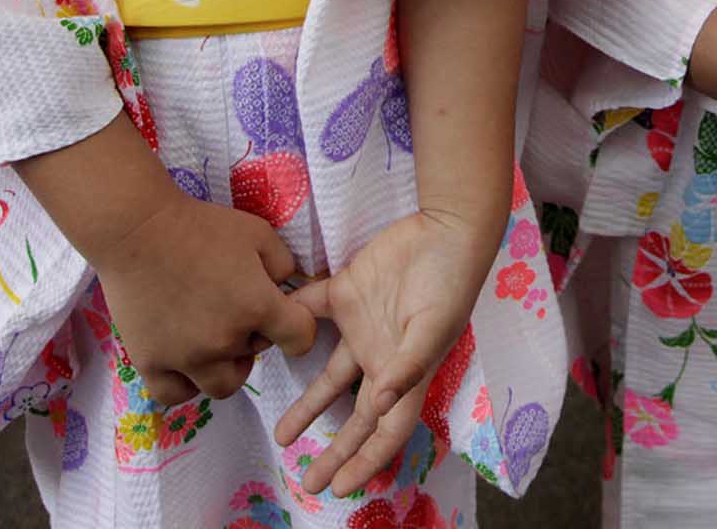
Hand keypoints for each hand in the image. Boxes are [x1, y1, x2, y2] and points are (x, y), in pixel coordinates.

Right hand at [86, 189, 317, 405]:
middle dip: (253, 336)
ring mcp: (186, 357)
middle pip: (256, 357)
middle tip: (235, 311)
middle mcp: (224, 340)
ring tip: (211, 338)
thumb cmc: (200, 225)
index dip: (297, 327)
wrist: (136, 228)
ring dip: (224, 365)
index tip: (284, 316)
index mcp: (257, 306)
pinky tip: (183, 361)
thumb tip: (284, 289)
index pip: (300, 339)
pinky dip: (184, 383)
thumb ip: (283, 264)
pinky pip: (175, 394)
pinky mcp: (150, 362)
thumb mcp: (257, 233)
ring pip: (221, 386)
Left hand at [275, 209, 500, 495]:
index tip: (340, 487)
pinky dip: (290, 323)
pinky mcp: (345, 294)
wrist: (444, 228)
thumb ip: (408, 367)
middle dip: (335, 452)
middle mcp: (381, 359)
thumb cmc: (449, 283)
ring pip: (328, 378)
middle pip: (355, 417)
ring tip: (282, 435)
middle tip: (307, 481)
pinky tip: (267, 337)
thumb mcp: (435, 328)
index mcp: (405, 374)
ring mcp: (362, 329)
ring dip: (306, 406)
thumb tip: (379, 406)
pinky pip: (311, 313)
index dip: (366, 462)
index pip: (385, 430)